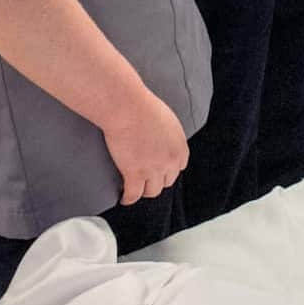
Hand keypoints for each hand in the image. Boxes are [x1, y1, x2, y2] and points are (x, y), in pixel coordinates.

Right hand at [101, 87, 188, 203]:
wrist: (127, 108)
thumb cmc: (141, 106)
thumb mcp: (165, 119)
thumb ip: (166, 134)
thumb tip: (159, 139)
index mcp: (180, 145)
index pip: (179, 166)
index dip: (168, 169)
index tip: (160, 170)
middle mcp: (170, 159)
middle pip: (167, 181)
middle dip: (157, 180)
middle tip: (146, 179)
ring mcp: (154, 169)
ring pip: (152, 191)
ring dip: (144, 191)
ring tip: (136, 190)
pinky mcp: (135, 174)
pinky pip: (133, 195)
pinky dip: (128, 198)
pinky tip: (124, 197)